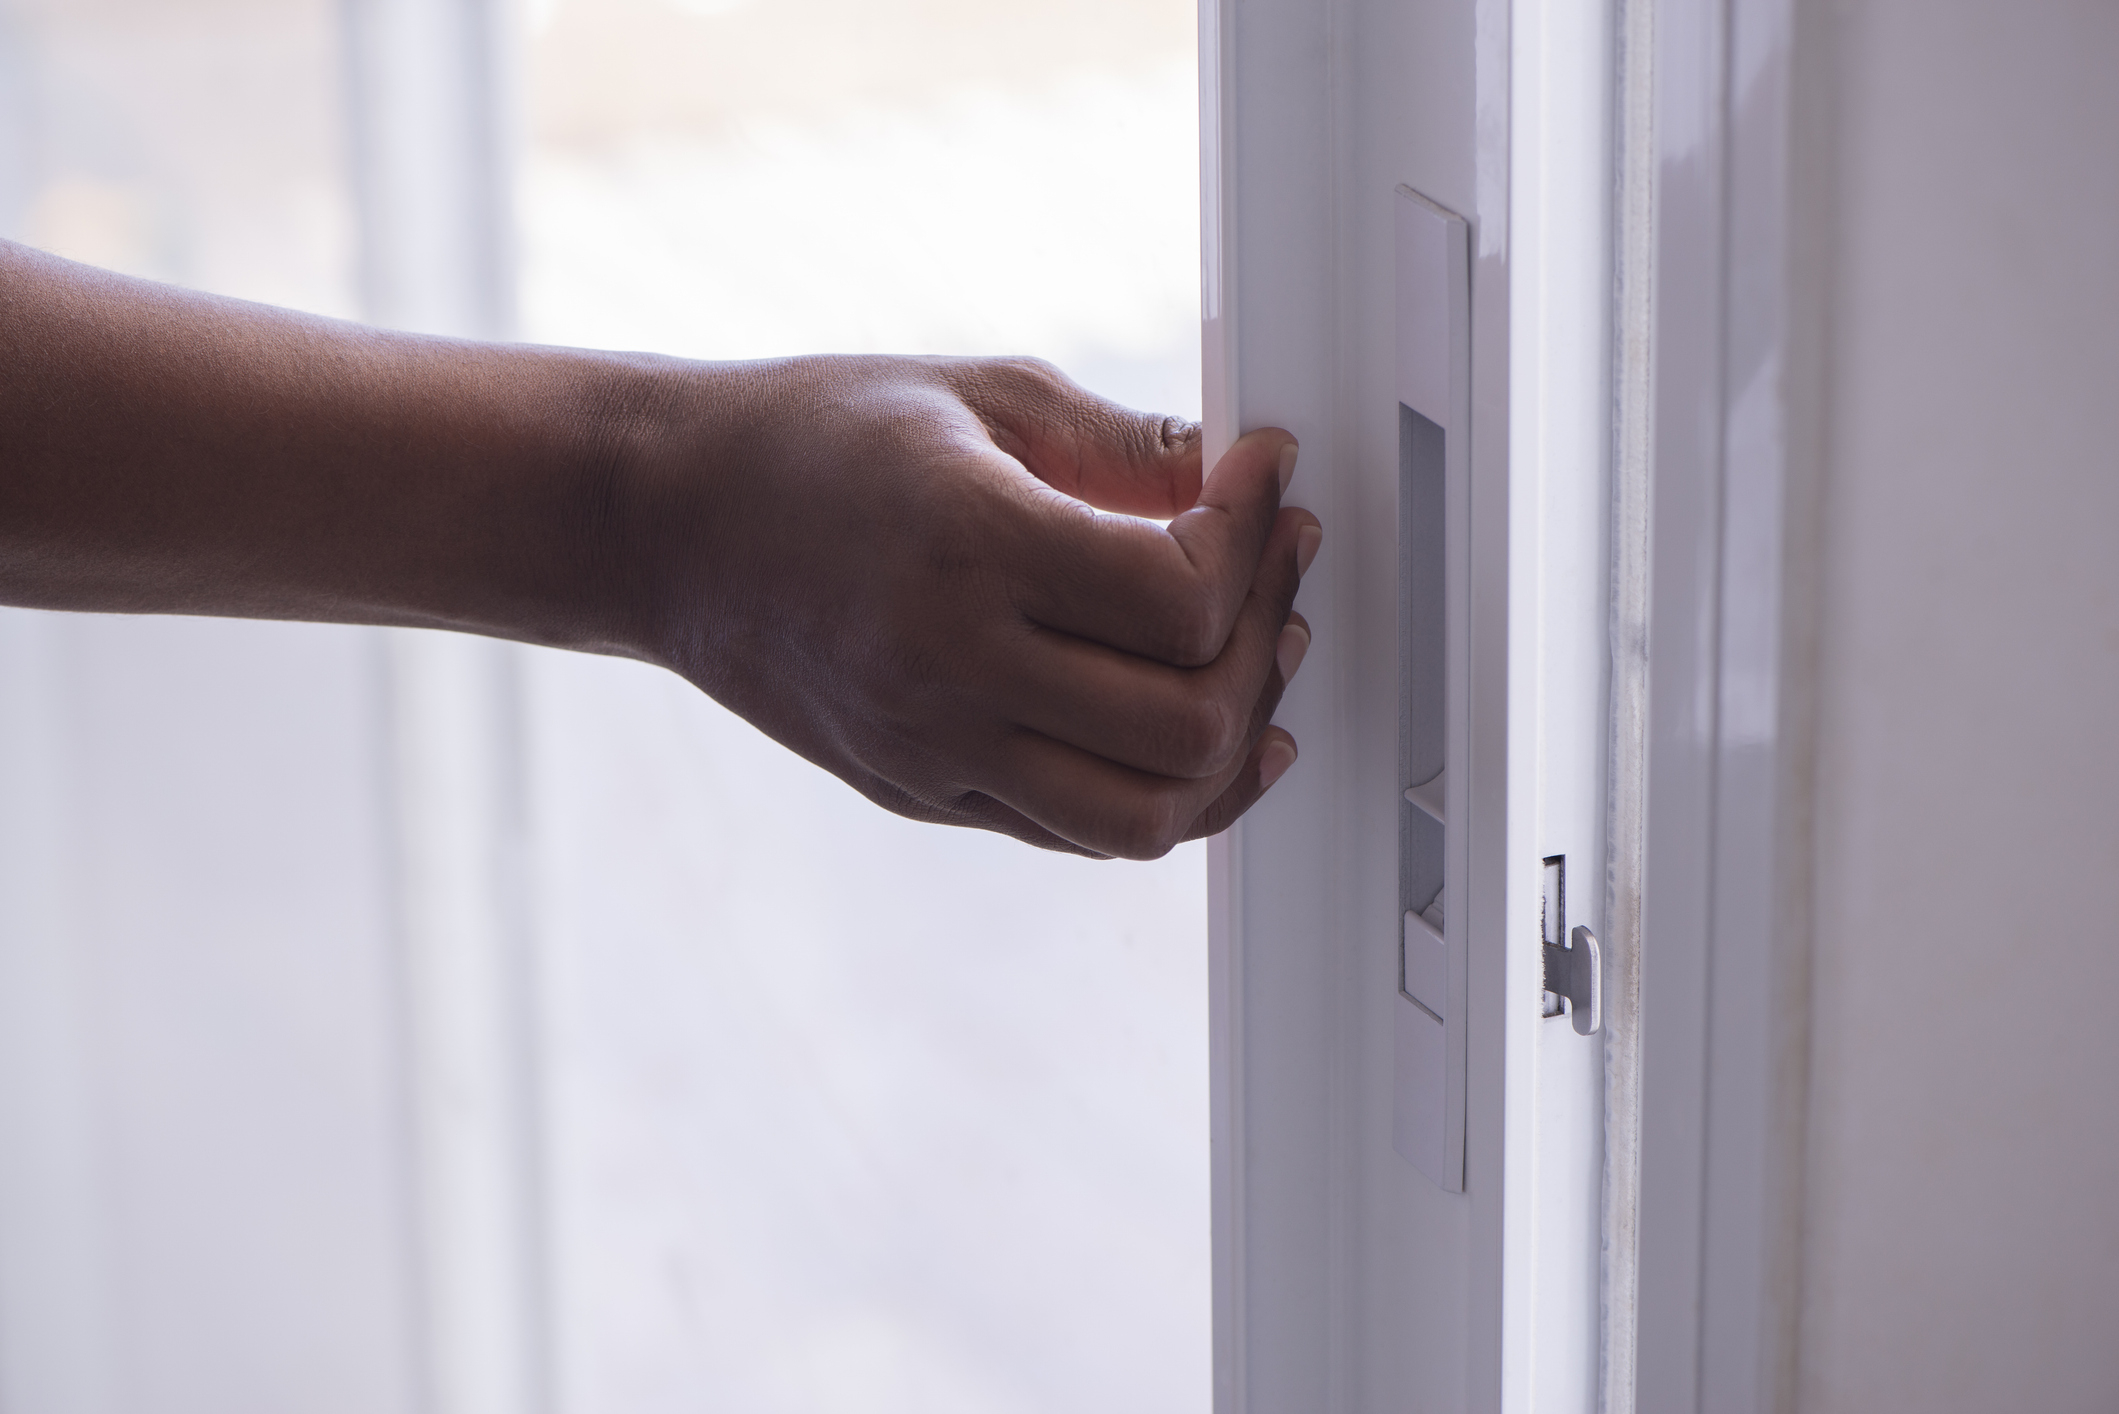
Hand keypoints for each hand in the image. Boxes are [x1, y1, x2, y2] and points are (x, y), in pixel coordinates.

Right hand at [622, 355, 1320, 858]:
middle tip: (1277, 566)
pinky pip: (1079, 832)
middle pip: (1186, 724)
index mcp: (967, 544)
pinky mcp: (921, 793)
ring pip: (1145, 817)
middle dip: (1265, 643)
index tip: (1265, 480)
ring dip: (1233, 746)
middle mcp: (948, 667)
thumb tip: (1240, 483)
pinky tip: (1193, 730)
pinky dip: (1161, 791)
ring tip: (1256, 663)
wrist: (669, 525)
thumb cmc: (813, 438)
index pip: (1180, 597)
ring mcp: (931, 749)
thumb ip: (1124, 442)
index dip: (1255, 538)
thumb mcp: (978, 393)